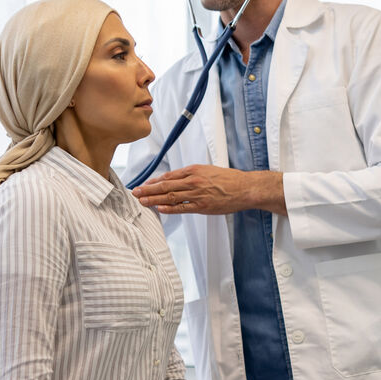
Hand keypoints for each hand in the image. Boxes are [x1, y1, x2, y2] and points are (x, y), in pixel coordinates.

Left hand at [131, 165, 285, 216]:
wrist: (245, 188)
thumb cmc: (228, 179)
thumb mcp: (208, 170)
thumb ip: (191, 175)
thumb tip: (175, 180)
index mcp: (194, 170)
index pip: (168, 176)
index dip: (154, 181)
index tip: (143, 185)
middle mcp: (193, 181)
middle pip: (165, 186)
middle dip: (148, 190)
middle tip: (135, 193)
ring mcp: (198, 194)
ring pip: (171, 197)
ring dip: (154, 199)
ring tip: (142, 202)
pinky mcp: (203, 206)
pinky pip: (183, 208)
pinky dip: (170, 208)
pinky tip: (160, 209)